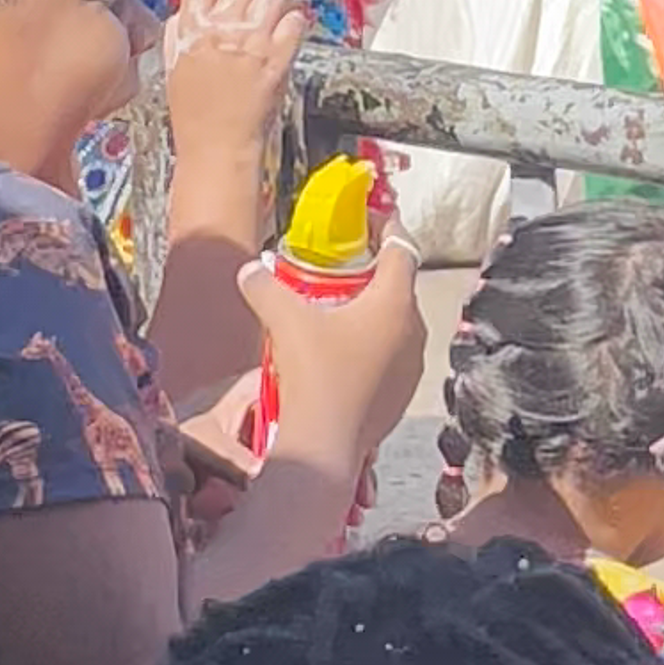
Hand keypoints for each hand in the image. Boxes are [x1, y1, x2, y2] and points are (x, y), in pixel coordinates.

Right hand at [161, 0, 307, 212]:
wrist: (215, 149)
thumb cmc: (194, 114)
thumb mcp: (174, 66)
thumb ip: (178, 32)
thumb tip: (186, 10)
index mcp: (190, 27)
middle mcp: (220, 29)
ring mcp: (251, 43)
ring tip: (281, 12)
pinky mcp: (277, 59)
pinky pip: (295, 21)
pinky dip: (297, 21)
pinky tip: (292, 30)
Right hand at [242, 225, 426, 488]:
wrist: (325, 445)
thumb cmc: (313, 374)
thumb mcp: (282, 319)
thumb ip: (264, 285)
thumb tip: (249, 268)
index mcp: (394, 302)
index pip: (402, 247)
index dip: (387, 227)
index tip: (370, 219)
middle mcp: (414, 330)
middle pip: (400, 286)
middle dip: (374, 272)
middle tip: (343, 267)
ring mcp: (413, 366)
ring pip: (397, 325)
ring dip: (373, 313)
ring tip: (338, 312)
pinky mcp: (403, 395)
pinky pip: (391, 357)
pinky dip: (372, 347)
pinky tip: (341, 356)